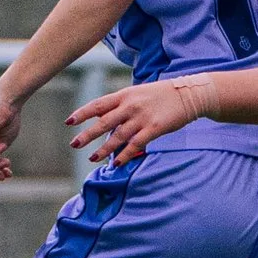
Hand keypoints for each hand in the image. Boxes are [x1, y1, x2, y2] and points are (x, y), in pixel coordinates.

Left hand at [69, 77, 200, 166]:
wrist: (188, 94)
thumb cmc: (161, 95)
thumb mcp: (137, 93)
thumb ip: (120, 105)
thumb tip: (103, 118)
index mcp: (124, 95)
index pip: (98, 104)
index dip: (82, 113)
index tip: (69, 122)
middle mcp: (130, 106)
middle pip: (104, 122)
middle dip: (87, 135)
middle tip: (74, 144)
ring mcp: (142, 118)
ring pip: (117, 136)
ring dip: (103, 149)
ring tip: (92, 158)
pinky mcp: (154, 129)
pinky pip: (135, 145)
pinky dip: (124, 155)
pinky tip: (116, 163)